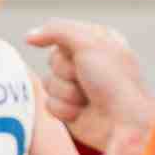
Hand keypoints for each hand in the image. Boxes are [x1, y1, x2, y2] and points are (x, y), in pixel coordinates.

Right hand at [25, 20, 151, 151]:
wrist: (125, 124)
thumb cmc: (115, 83)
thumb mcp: (90, 44)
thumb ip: (57, 30)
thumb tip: (29, 36)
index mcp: (98, 41)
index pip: (60, 35)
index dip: (67, 49)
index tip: (85, 57)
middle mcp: (88, 62)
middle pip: (52, 60)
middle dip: (67, 73)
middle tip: (88, 80)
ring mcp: (78, 86)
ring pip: (48, 83)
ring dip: (66, 93)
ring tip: (88, 99)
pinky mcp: (70, 108)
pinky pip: (49, 104)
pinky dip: (65, 109)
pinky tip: (83, 112)